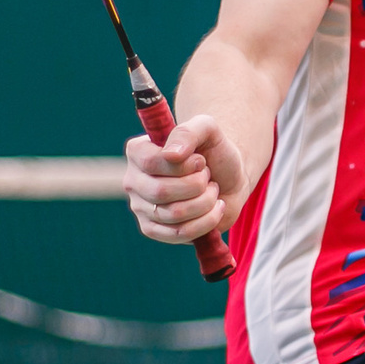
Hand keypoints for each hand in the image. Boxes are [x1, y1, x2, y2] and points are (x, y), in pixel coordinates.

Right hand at [125, 115, 241, 244]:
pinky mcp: (154, 230)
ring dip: (205, 202)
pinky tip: (216, 208)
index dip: (182, 165)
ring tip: (212, 190)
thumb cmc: (215, 151)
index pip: (151, 162)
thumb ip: (188, 132)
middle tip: (208, 176)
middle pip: (161, 191)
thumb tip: (170, 155)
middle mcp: (133, 180)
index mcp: (138, 151)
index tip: (200, 160)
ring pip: (174, 214)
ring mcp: (141, 208)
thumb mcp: (207, 129)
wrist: (231, 178)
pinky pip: (179, 234)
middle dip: (196, 185)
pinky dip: (206, 222)